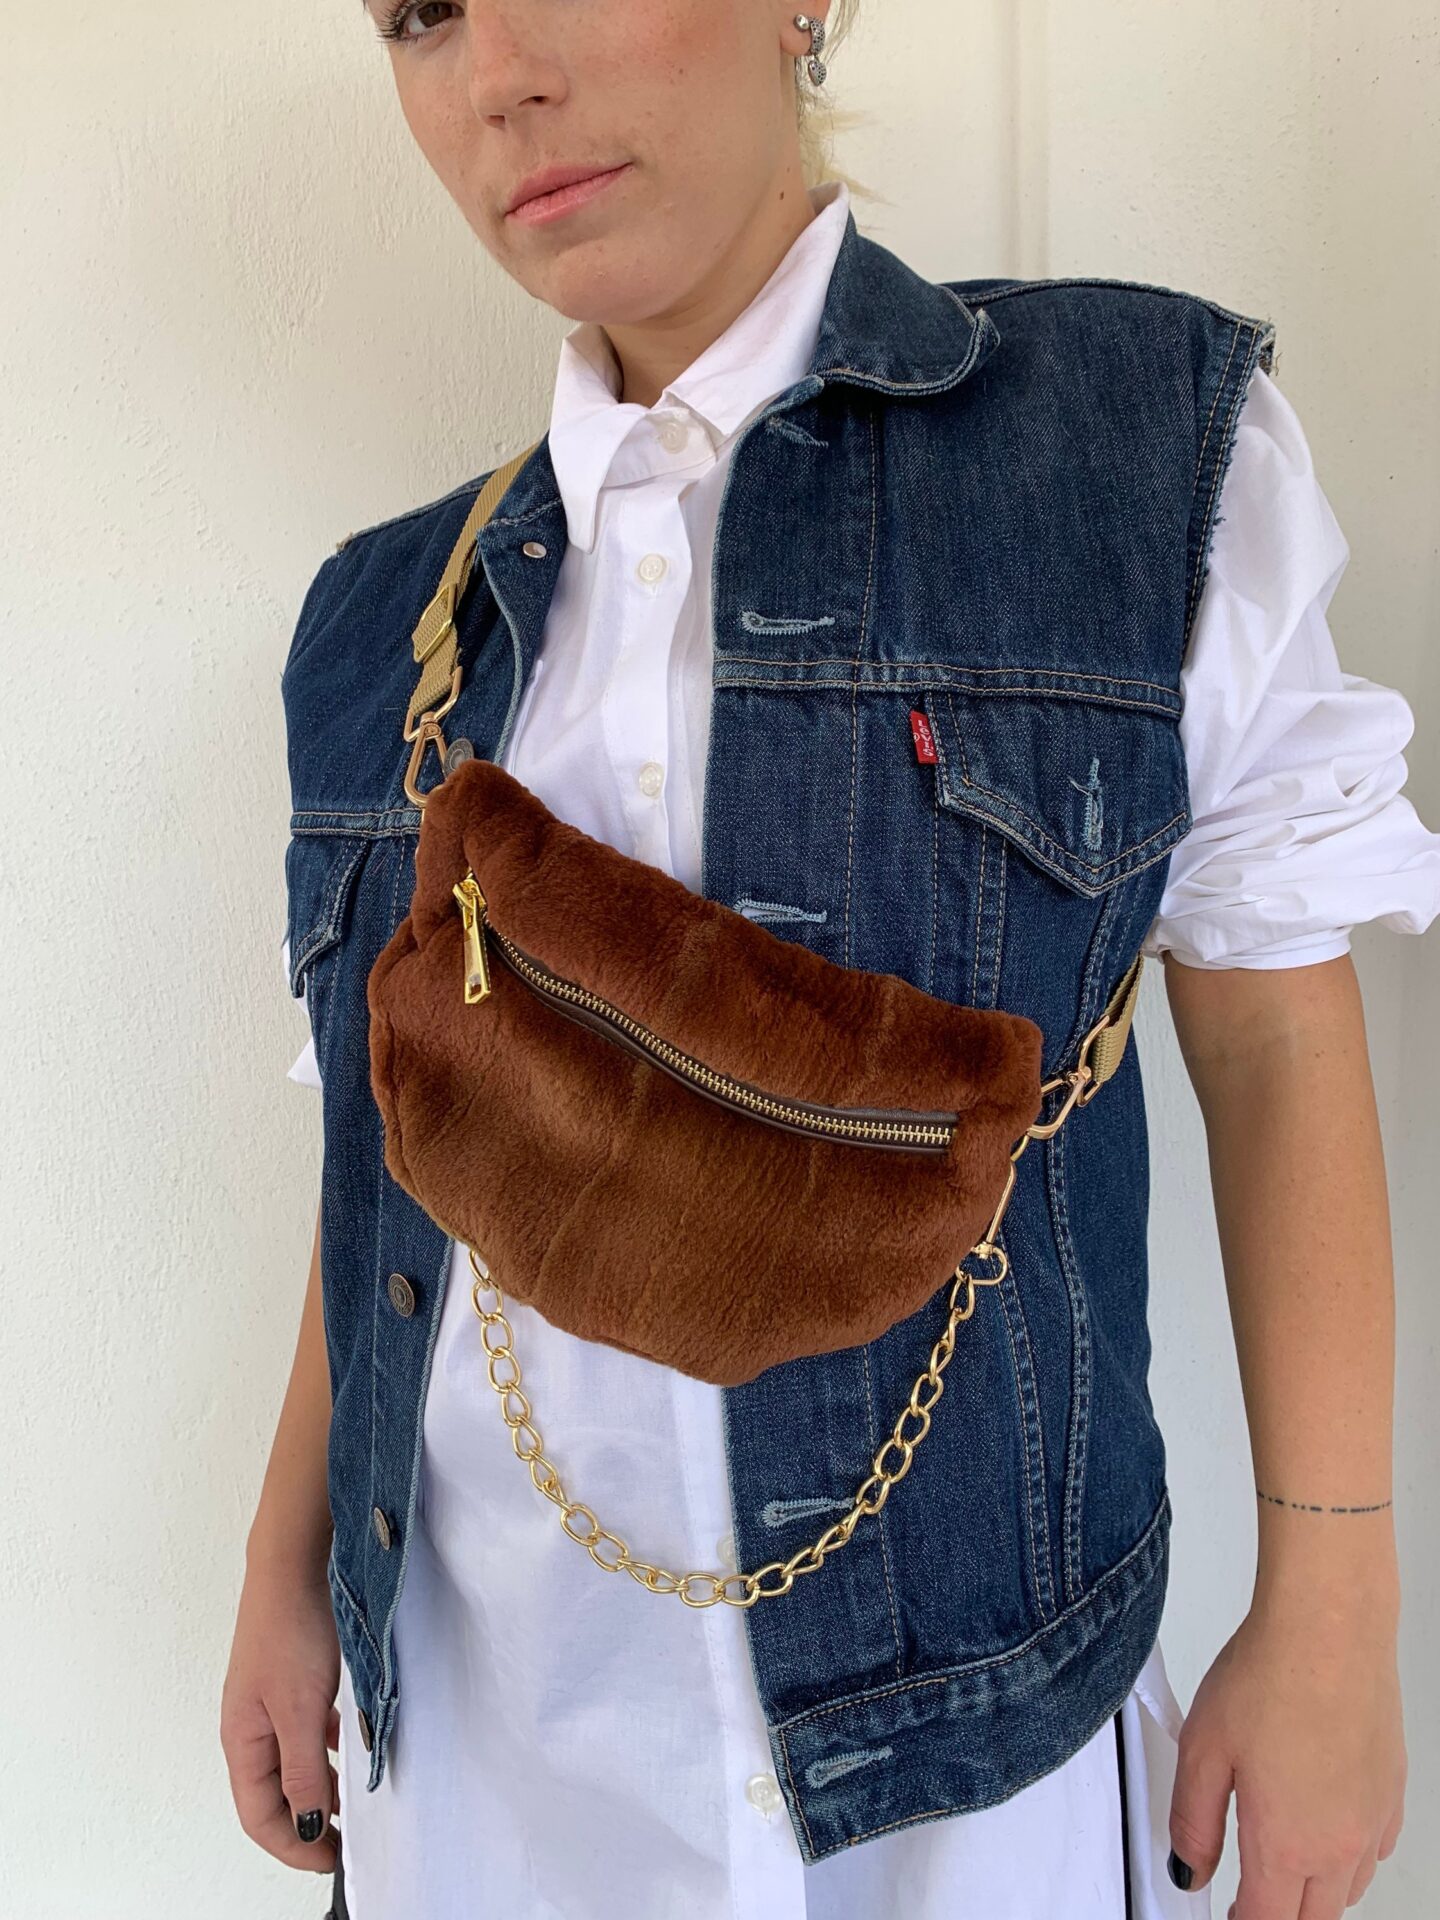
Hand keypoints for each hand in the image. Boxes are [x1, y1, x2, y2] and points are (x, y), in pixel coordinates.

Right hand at [220, 1554, 342, 1874]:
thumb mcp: (300, 1710)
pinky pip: (304, 1730)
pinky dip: (324, 1747)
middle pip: (272, 1793)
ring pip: (291, 1761)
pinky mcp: (290, 1680)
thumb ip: (302, 1770)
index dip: (293, 1845)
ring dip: (318, 1785)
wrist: (292, 1564)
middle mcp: (250, 1726)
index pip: (259, 1815)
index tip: (330, 1860)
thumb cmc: (289, 1629)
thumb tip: (306, 1824)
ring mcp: (269, 1702)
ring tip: (350, 1800)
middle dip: (306, 1821)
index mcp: (242, 1740)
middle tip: (345, 1839)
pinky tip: (346, 1743)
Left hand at [1167, 1601, 1405, 1916]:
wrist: (1329, 1628)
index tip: (1226, 1912)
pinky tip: (1326, 1829)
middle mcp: (1339, 1844)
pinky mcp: (1393, 1790)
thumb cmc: (1269, 1676)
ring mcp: (1373, 1819)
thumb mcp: (1202, 1750)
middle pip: (1312, 1918)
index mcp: (1287, 1844)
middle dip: (1277, 1914)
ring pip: (1348, 1890)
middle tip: (1249, 1897)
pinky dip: (1349, 1858)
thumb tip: (1188, 1869)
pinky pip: (1375, 1851)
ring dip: (1314, 1892)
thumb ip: (1193, 1822)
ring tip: (1282, 1866)